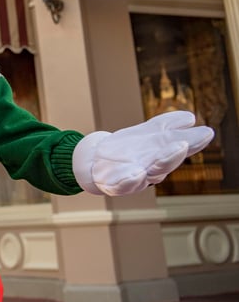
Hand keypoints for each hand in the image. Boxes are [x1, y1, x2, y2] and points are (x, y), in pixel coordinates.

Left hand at [73, 111, 213, 195]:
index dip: (193, 142)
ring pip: (149, 173)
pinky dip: (131, 180)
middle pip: (165, 162)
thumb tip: (190, 117)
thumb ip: (167, 126)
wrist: (95, 161)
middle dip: (174, 154)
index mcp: (160, 155)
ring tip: (165, 154)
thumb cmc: (127, 150)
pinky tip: (137, 174)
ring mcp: (134, 177)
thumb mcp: (147, 135)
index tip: (206, 132)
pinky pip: (124, 183)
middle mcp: (151, 168)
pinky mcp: (116, 184)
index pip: (177, 146)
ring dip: (159, 164)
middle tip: (183, 144)